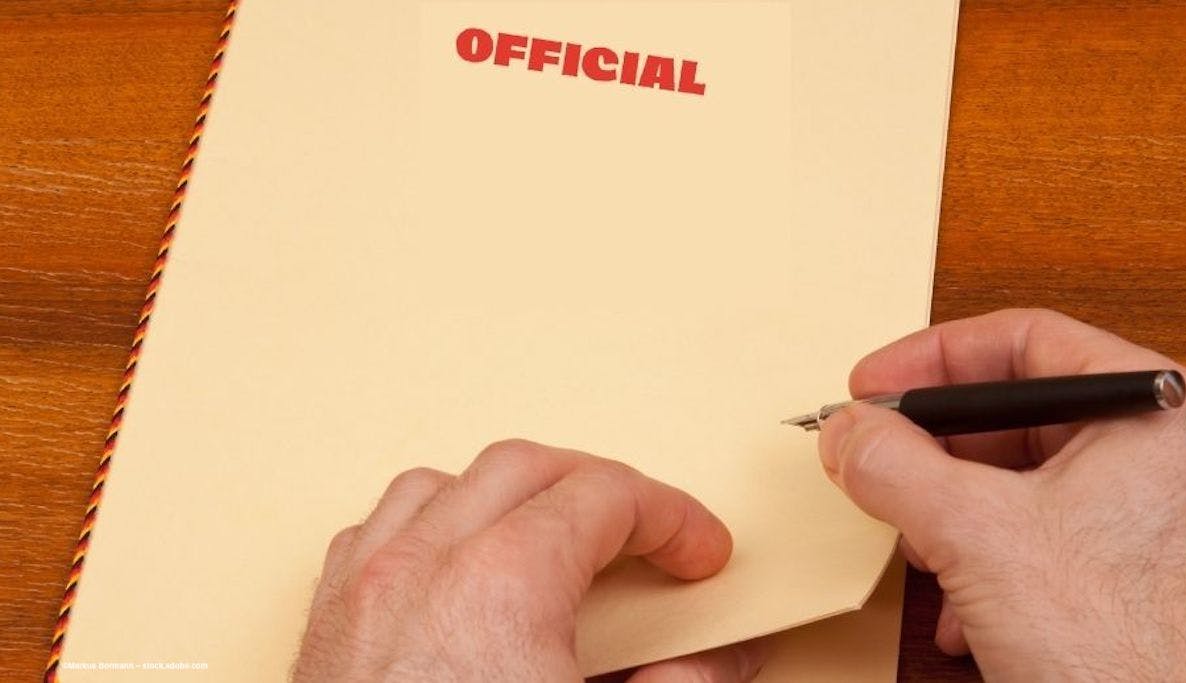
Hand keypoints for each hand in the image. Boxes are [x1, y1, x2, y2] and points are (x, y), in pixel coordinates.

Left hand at [293, 439, 764, 681]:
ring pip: (440, 485)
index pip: (604, 497)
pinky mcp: (327, 630)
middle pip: (525, 468)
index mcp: (498, 587)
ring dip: (507, 497)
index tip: (699, 551)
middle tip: (648, 534)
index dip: (672, 516)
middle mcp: (419, 571)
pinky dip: (431, 529)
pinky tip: (460, 567)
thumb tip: (722, 661)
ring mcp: (361, 595)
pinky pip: (377, 533)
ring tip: (554, 537)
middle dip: (600, 487)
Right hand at [818, 309, 1185, 679]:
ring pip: (1015, 479)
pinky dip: (980, 558)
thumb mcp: (975, 536)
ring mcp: (1143, 514)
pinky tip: (960, 608)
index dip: (931, 357)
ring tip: (917, 546)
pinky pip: (1033, 532)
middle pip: (1013, 412)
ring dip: (947, 513)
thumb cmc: (1127, 650)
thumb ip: (895, 466)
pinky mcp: (1124, 568)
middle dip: (931, 448)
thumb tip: (849, 430)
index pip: (1023, 339)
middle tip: (875, 460)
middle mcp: (1155, 454)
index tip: (873, 385)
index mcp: (1148, 414)